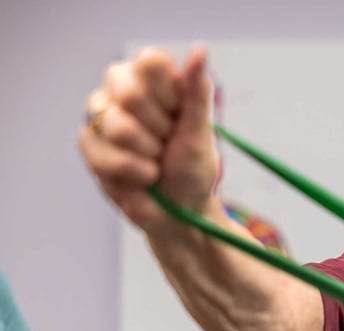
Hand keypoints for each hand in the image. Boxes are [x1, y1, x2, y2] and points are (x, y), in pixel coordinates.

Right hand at [77, 46, 218, 232]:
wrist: (178, 214)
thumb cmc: (193, 172)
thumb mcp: (201, 133)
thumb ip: (197, 92)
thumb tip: (200, 49)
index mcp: (156, 82)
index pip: (151, 62)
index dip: (168, 96)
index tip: (180, 118)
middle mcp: (124, 91)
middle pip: (129, 90)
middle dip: (158, 128)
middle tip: (167, 143)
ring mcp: (102, 116)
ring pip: (115, 124)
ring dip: (147, 154)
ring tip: (155, 164)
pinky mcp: (88, 144)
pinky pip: (101, 151)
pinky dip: (131, 171)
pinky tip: (141, 177)